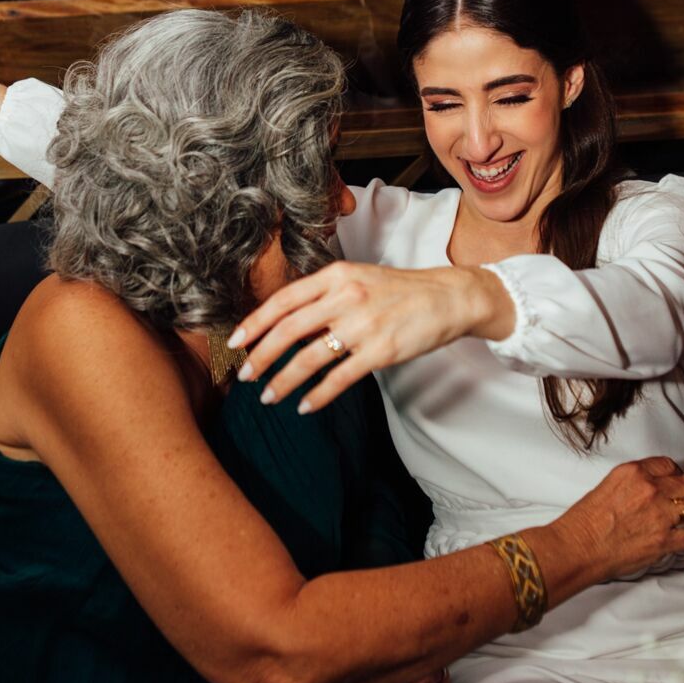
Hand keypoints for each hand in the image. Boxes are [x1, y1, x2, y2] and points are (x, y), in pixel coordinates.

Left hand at [232, 260, 513, 412]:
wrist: (448, 297)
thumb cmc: (399, 291)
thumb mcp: (357, 279)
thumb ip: (323, 297)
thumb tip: (285, 323)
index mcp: (336, 276)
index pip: (283, 300)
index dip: (255, 322)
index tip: (235, 342)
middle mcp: (345, 297)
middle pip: (288, 330)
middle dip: (261, 356)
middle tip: (244, 375)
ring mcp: (363, 325)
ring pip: (309, 358)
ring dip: (284, 380)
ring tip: (268, 396)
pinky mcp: (380, 351)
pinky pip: (339, 378)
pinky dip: (317, 395)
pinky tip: (305, 406)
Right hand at [550, 457, 683, 585]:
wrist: (578, 546)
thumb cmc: (585, 521)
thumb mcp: (607, 487)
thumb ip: (632, 485)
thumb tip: (647, 494)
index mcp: (634, 472)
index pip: (668, 466)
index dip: (679, 475)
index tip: (681, 483)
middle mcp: (651, 489)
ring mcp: (660, 514)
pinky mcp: (664, 540)